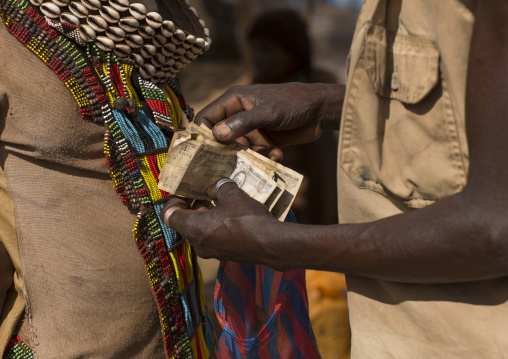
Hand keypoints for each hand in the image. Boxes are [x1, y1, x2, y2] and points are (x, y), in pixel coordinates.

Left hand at [160, 179, 281, 266]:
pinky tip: (231, 215)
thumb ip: (218, 188)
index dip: (173, 201)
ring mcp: (212, 252)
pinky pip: (213, 238)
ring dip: (205, 216)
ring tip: (219, 201)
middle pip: (185, 223)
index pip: (169, 216)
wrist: (271, 244)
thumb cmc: (247, 218)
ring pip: (200, 231)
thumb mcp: (232, 195)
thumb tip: (212, 188)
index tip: (185, 192)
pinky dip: (216, 226)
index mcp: (194, 228)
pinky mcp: (225, 255)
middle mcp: (198, 244)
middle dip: (193, 206)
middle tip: (203, 193)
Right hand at [195, 83, 343, 155]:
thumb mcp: (268, 112)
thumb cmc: (294, 102)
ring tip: (252, 164)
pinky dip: (262, 158)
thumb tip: (216, 134)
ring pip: (237, 149)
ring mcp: (251, 129)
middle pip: (219, 136)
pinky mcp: (264, 141)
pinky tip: (276, 155)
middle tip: (222, 168)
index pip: (207, 117)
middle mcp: (239, 115)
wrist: (321, 110)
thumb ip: (243, 123)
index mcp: (234, 101)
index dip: (201, 134)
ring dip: (244, 158)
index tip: (199, 154)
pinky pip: (254, 154)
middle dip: (221, 152)